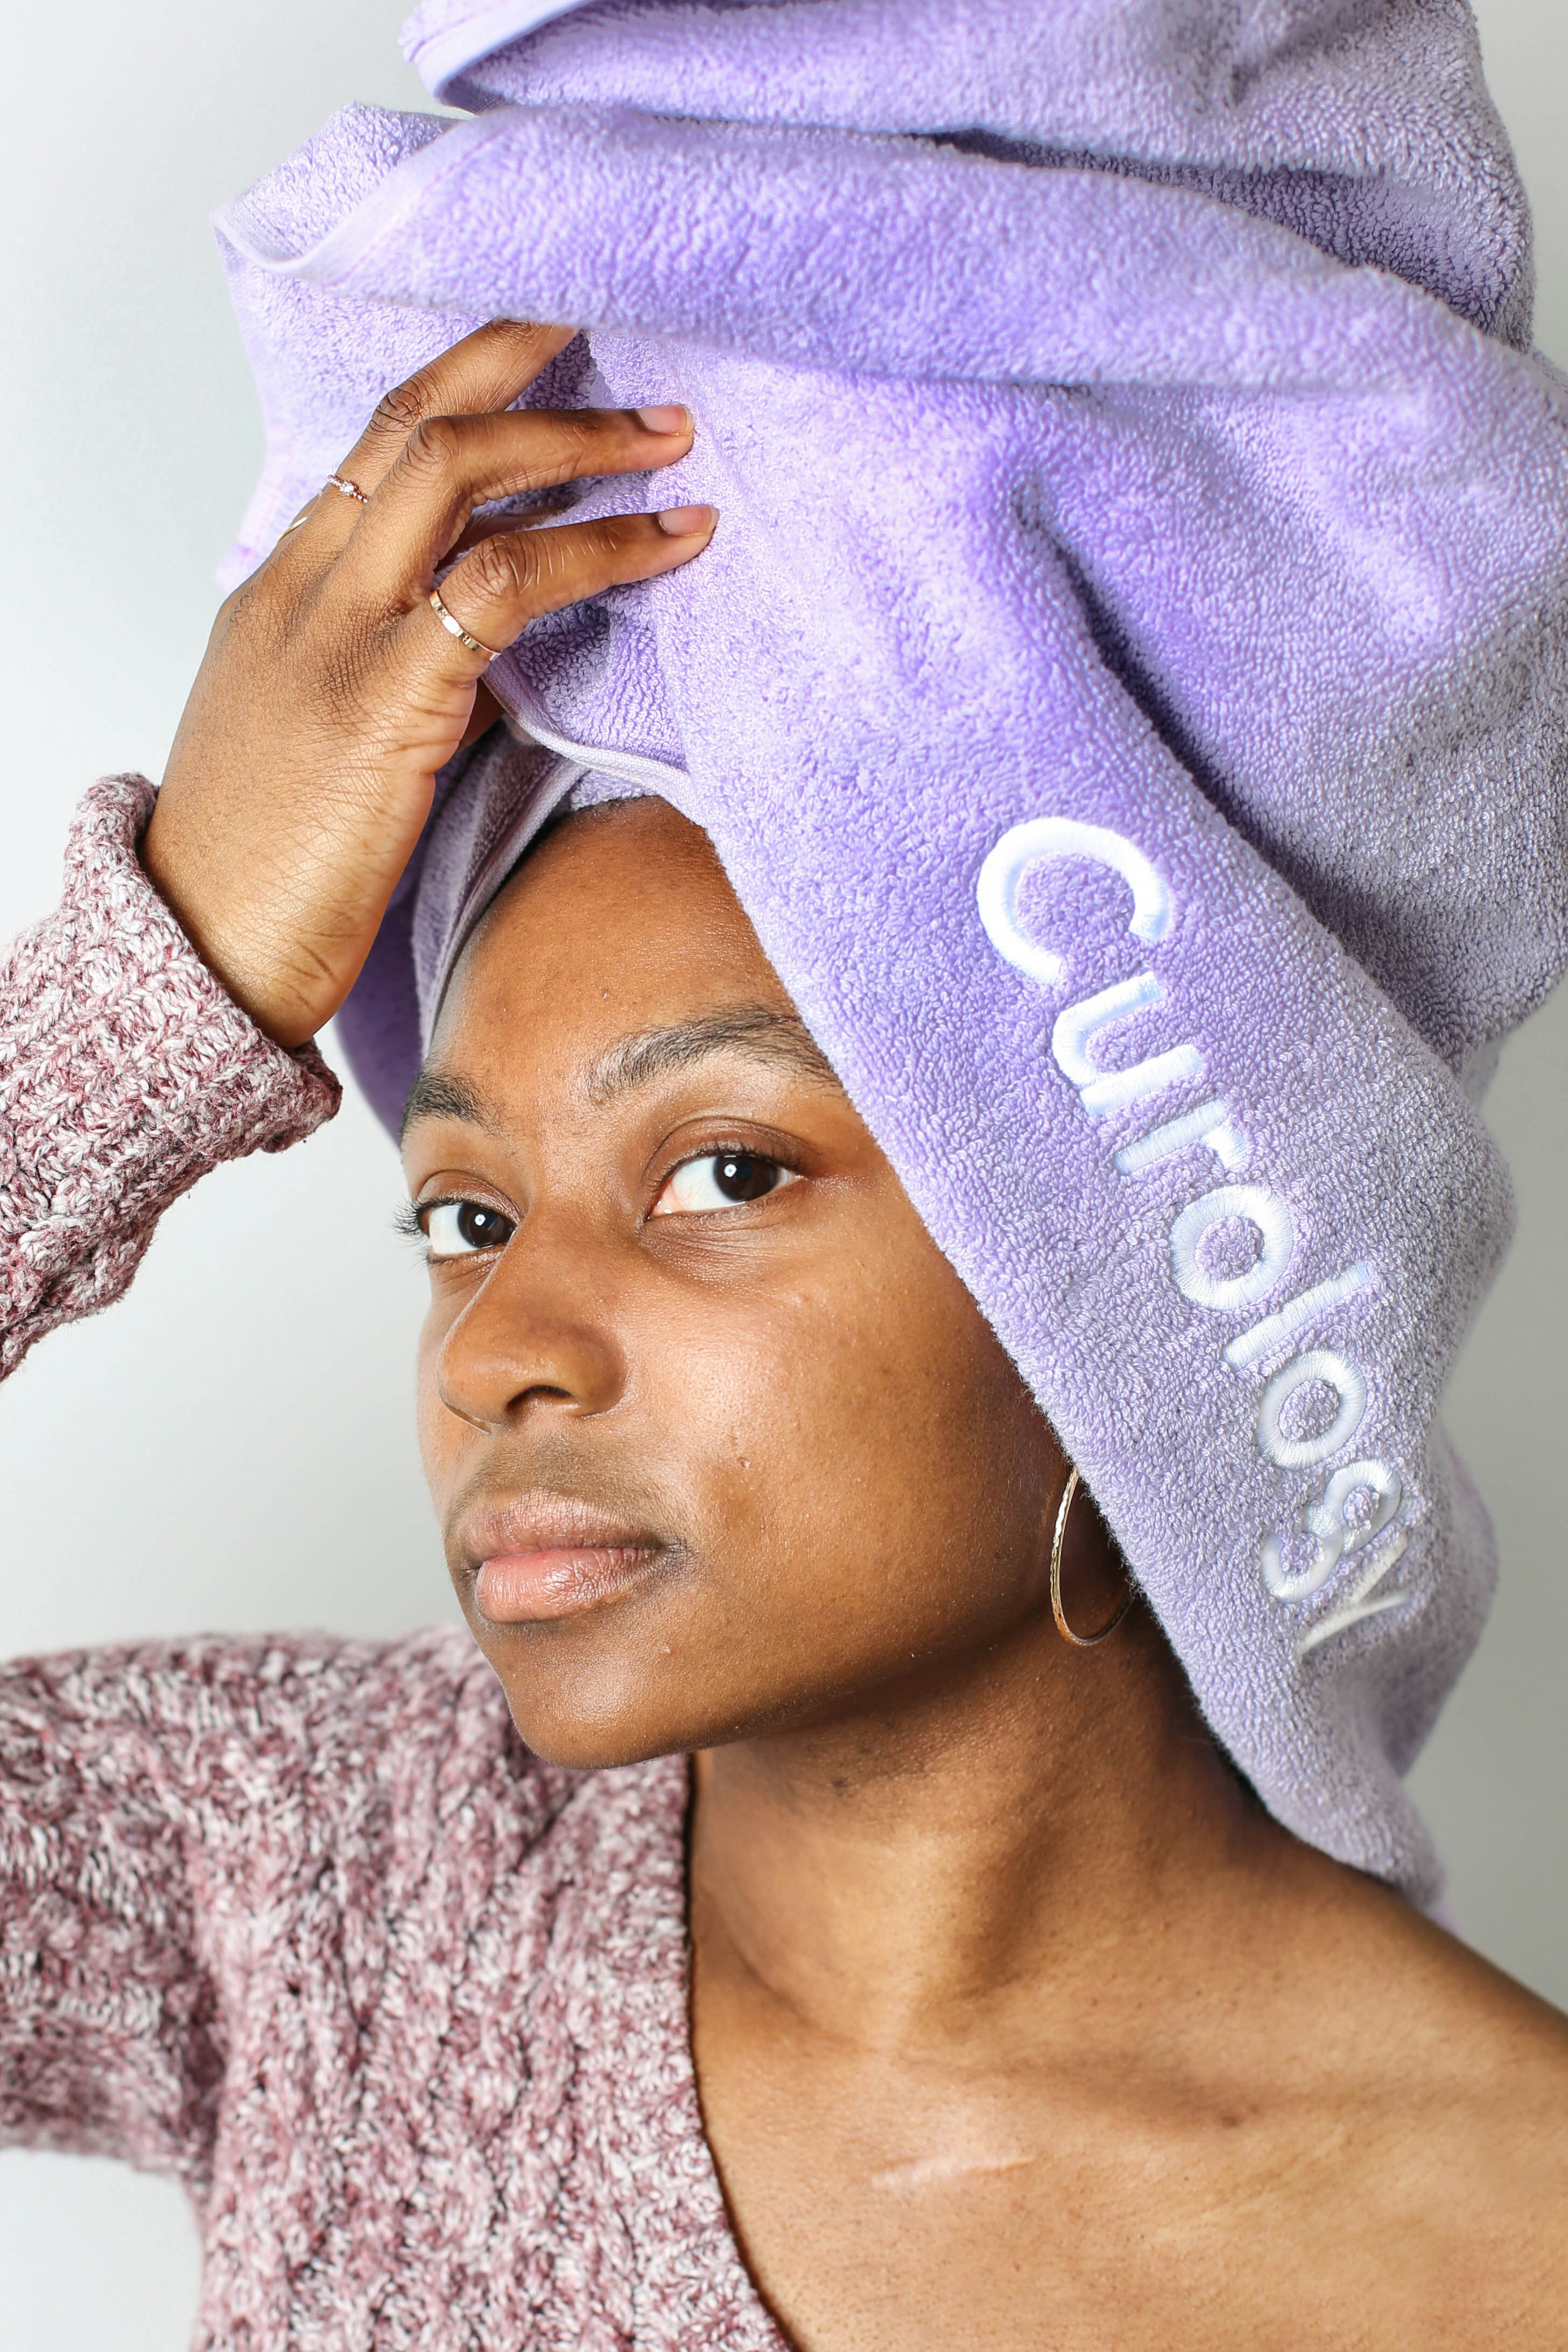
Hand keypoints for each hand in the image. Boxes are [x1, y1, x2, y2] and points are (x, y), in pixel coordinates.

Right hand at [142, 319, 712, 1047]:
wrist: (206, 947)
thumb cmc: (273, 861)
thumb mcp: (324, 734)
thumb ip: (395, 671)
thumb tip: (490, 652)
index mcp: (284, 586)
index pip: (374, 437)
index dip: (467, 375)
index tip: (548, 345)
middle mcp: (306, 587)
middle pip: (415, 422)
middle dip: (524, 364)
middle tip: (624, 350)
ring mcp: (339, 635)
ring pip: (456, 474)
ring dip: (579, 443)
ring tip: (671, 440)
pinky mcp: (385, 699)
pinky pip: (505, 584)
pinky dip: (601, 549)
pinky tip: (670, 542)